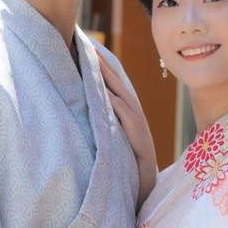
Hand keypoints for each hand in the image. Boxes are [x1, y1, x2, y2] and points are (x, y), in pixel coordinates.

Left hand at [98, 54, 157, 207]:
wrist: (144, 183)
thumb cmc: (126, 160)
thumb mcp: (112, 135)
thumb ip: (103, 119)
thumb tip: (86, 105)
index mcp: (125, 110)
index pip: (111, 83)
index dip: (99, 66)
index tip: (84, 48)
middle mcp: (132, 112)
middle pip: (115, 83)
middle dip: (102, 63)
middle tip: (85, 44)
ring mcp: (136, 123)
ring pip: (121, 95)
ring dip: (108, 78)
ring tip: (94, 61)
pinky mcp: (138, 137)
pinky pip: (126, 118)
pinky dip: (116, 105)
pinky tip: (106, 94)